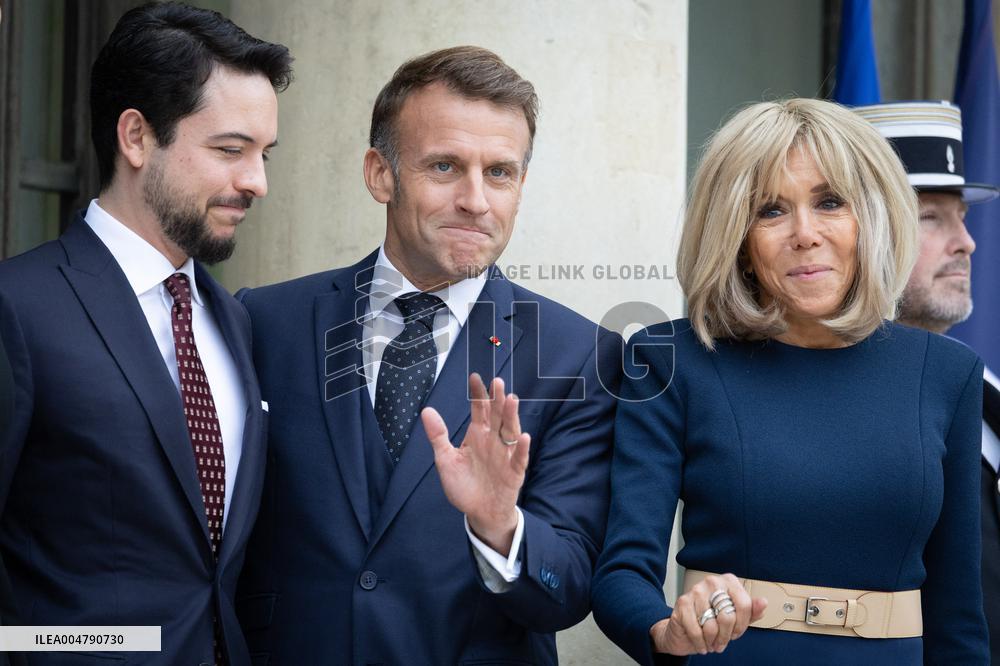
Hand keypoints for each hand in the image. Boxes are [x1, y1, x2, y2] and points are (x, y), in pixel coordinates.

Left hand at [421, 373, 530, 555]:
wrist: (480, 513)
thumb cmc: (464, 485)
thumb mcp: (445, 460)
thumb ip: (438, 436)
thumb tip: (426, 410)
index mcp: (477, 435)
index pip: (479, 410)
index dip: (478, 394)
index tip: (475, 377)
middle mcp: (493, 441)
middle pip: (496, 416)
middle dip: (497, 399)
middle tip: (497, 382)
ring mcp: (505, 455)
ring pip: (510, 431)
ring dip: (511, 416)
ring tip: (511, 400)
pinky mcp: (514, 472)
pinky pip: (519, 458)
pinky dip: (521, 448)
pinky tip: (523, 437)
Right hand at [649, 573, 766, 654]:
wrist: (685, 629)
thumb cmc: (714, 621)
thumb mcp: (737, 618)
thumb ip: (752, 611)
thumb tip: (763, 602)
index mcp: (729, 581)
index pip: (744, 605)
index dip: (742, 625)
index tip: (736, 633)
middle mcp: (712, 581)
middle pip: (728, 616)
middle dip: (726, 636)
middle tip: (721, 642)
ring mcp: (696, 590)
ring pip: (711, 626)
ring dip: (712, 641)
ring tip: (710, 642)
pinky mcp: (682, 602)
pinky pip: (696, 630)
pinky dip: (700, 643)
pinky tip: (701, 644)